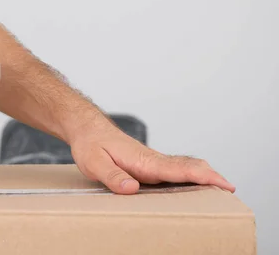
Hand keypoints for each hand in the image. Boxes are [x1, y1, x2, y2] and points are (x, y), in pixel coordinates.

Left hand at [70, 115, 235, 193]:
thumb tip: (133, 188)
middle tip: (230, 189)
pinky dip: (190, 175)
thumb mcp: (94, 163)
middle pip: (188, 166)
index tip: (223, 183)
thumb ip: (113, 176)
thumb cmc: (90, 144)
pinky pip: (173, 169)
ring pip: (183, 167)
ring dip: (202, 176)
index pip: (178, 168)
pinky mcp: (147, 164)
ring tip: (221, 189)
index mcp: (142, 160)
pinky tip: (194, 184)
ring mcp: (151, 161)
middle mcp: (151, 159)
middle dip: (210, 177)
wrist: (86, 127)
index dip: (202, 176)